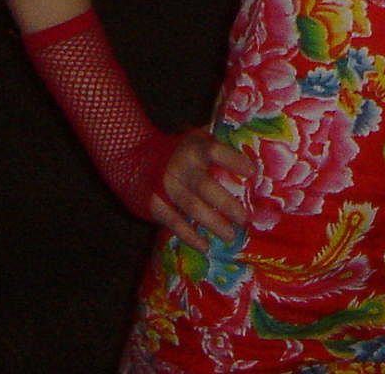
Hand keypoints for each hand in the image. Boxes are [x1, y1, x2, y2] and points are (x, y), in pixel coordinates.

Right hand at [150, 128, 252, 252]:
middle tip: (245, 219)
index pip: (216, 151)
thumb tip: (254, 148)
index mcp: (193, 147)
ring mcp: (165, 186)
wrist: (130, 156)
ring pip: (192, 207)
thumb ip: (218, 143)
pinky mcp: (153, 204)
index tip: (253, 173)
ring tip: (231, 236)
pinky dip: (190, 236)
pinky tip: (205, 246)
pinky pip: (174, 222)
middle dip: (227, 204)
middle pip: (206, 186)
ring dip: (213, 223)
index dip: (234, 161)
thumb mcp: (194, 138)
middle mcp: (179, 166)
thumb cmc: (176, 149)